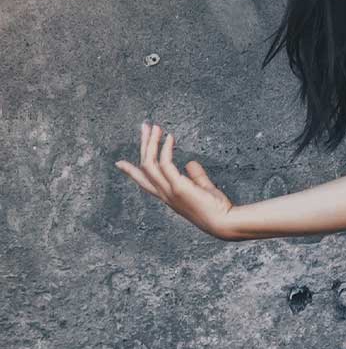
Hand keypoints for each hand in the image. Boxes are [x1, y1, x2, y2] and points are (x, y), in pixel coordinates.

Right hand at [115, 122, 239, 239]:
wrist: (223, 221)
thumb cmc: (215, 206)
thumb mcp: (202, 188)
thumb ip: (195, 176)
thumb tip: (190, 163)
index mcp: (168, 195)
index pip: (145, 182)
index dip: (131, 172)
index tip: (119, 162)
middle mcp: (164, 194)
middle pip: (145, 169)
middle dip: (143, 146)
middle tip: (144, 127)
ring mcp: (169, 192)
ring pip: (150, 165)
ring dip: (152, 143)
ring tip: (156, 127)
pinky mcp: (178, 188)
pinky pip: (165, 165)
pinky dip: (165, 149)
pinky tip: (170, 137)